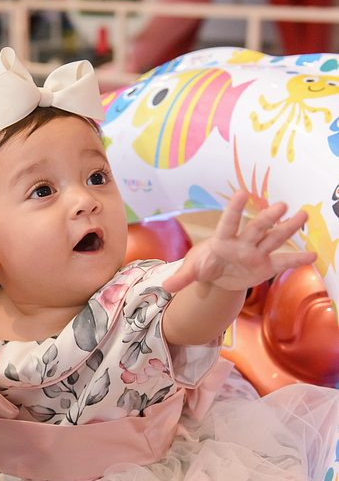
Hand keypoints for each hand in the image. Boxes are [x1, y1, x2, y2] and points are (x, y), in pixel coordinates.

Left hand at [162, 191, 315, 294]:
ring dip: (287, 229)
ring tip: (303, 216)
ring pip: (273, 239)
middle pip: (256, 228)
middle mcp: (243, 242)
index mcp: (223, 240)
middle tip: (282, 206)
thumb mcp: (192, 271)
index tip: (241, 194)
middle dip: (268, 218)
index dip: (234, 209)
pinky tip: (313, 255)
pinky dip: (297, 260)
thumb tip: (166, 286)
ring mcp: (256, 253)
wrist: (217, 275)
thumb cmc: (204, 266)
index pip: (228, 222)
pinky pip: (283, 262)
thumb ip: (183, 277)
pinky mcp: (266, 266)